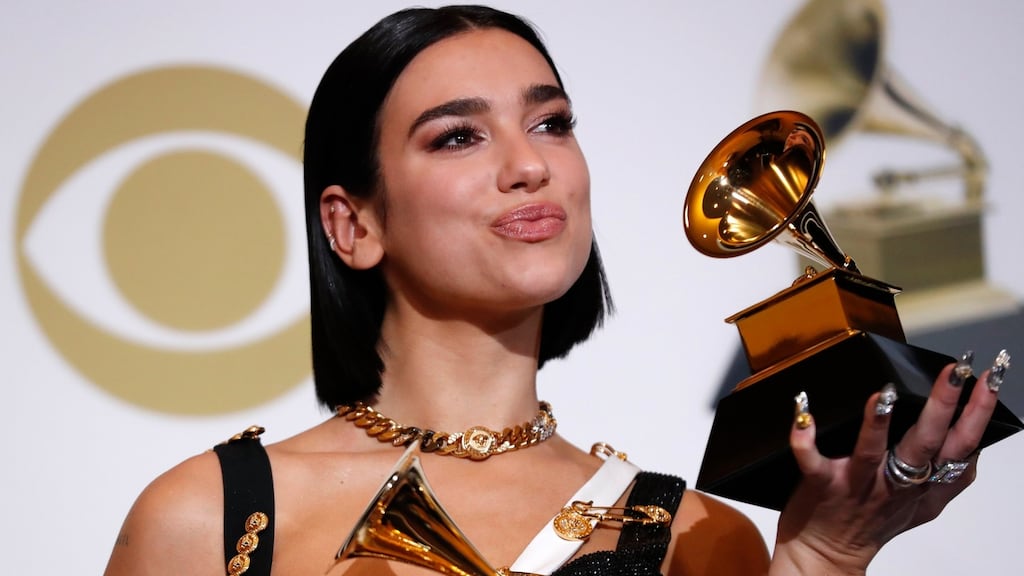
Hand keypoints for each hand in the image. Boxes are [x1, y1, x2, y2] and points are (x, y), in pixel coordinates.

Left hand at [771, 350, 1008, 574]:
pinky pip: (812, 463)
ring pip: (872, 452)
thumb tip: (976, 453)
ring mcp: (857, 484)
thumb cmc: (870, 524)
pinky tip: (803, 416)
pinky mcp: (821, 486)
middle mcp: (894, 482)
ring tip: (885, 394)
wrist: (826, 555)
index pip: (960, 445)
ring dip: (879, 423)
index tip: (989, 379)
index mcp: (922, 483)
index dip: (977, 412)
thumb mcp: (923, 508)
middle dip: (943, 407)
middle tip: (955, 373)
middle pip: (925, 443)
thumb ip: (950, 482)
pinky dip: (805, 441)